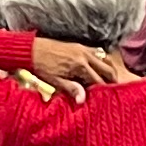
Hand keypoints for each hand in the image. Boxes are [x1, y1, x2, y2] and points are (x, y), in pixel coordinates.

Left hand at [17, 36, 131, 94]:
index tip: (109, 98)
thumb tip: (82, 100)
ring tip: (111, 80)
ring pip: (105, 59)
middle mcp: (85, 55)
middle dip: (113, 80)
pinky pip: (97, 52)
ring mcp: (83, 49)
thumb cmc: (41, 66)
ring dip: (109, 69)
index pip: (99, 81)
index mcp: (80, 65)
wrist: (29, 49)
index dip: (104, 90)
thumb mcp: (55, 81)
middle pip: (108, 69)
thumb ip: (71, 89)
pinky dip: (102, 60)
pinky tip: (100, 68)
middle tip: (116, 90)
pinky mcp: (78, 45)